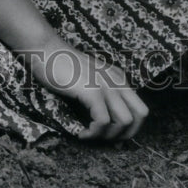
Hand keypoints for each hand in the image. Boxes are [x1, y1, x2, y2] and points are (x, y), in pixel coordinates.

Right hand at [20, 35, 148, 141]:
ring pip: (124, 121)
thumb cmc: (62, 67)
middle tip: (103, 138)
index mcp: (119, 79)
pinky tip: (80, 133)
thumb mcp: (89, 81)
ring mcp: (106, 84)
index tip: (110, 136)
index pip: (141, 110)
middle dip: (125, 135)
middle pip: (140, 117)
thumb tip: (109, 128)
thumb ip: (101, 99)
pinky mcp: (92, 90)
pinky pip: (103, 121)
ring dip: (107, 136)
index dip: (130, 129)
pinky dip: (93, 133)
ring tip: (89, 134)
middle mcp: (118, 80)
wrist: (46, 49)